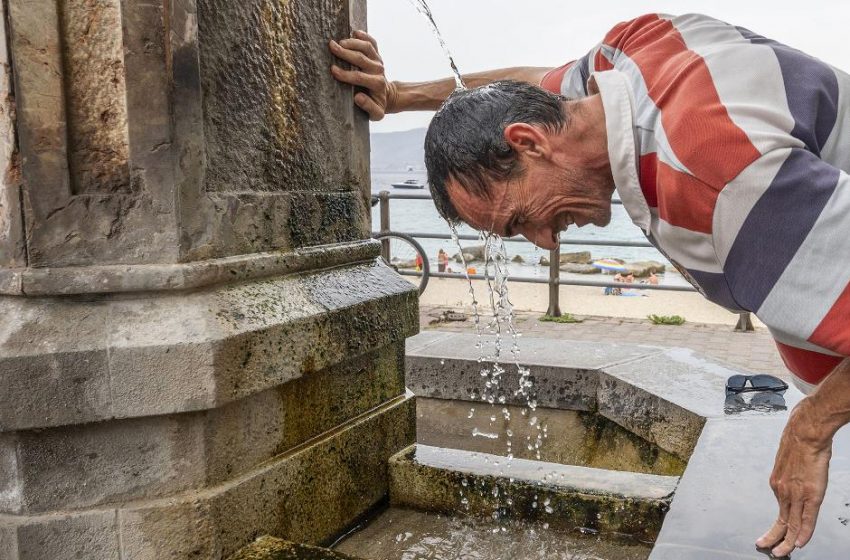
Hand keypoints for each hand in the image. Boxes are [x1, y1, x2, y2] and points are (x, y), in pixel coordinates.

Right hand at [329, 30, 396, 120]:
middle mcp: (379, 70)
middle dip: (345, 52)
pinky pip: (372, 42)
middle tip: (331, 47)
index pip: (359, 77)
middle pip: (361, 58)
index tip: (333, 70)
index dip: (346, 74)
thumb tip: (358, 97)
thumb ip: (368, 108)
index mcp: (377, 84)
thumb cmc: (377, 105)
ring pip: (367, 47)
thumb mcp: (375, 114)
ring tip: (339, 41)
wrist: (387, 97)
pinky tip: (354, 32)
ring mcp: (378, 61)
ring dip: (352, 42)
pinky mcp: (377, 55)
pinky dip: (364, 36)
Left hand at [756, 397, 832, 556]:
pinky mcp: (810, 493)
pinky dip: (803, 533)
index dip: (776, 526)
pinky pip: (806, 519)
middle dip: (773, 538)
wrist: (805, 432)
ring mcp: (796, 493)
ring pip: (792, 524)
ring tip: (781, 553)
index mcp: (777, 483)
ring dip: (787, 542)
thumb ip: (789, 476)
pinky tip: (800, 543)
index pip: (779, 511)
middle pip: (780, 521)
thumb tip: (793, 479)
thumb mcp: (787, 462)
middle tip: (767, 549)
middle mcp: (783, 491)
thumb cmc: (799, 442)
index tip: (770, 536)